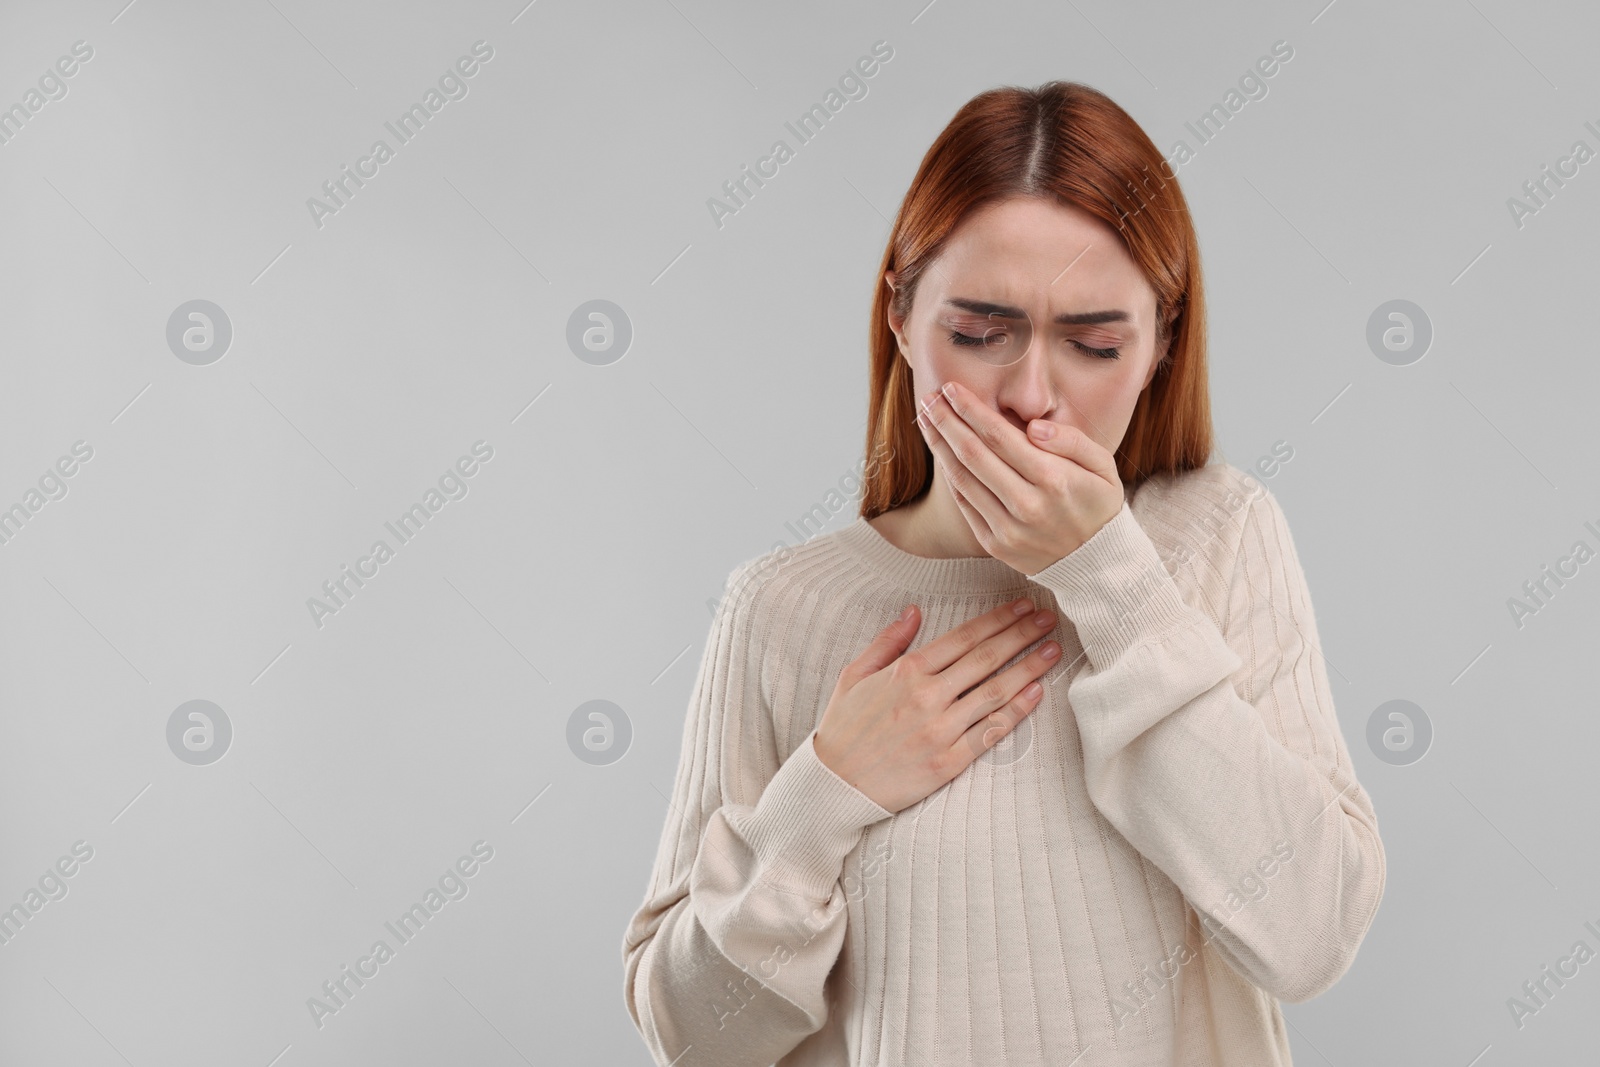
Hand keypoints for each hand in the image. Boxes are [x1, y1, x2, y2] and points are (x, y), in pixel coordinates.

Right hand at [812, 598, 1060, 814]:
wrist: (835, 785)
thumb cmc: (843, 728)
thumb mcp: (854, 674)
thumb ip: (888, 641)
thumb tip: (915, 611)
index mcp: (906, 672)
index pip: (963, 637)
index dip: (997, 619)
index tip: (1021, 606)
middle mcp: (927, 697)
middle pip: (985, 659)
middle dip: (1021, 635)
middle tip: (1048, 619)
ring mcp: (940, 731)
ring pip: (995, 692)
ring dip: (1029, 668)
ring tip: (1053, 650)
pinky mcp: (948, 762)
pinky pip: (990, 732)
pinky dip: (1017, 711)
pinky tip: (1036, 692)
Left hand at [915, 380, 1123, 574]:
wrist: (1097, 563)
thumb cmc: (1098, 504)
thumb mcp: (1103, 466)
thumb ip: (1071, 440)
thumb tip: (1034, 426)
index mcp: (1053, 478)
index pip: (999, 435)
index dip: (970, 409)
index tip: (951, 388)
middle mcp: (1027, 504)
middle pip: (972, 454)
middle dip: (946, 421)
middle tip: (928, 398)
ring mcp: (1008, 528)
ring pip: (962, 478)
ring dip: (939, 445)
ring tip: (926, 420)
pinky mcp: (995, 544)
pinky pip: (964, 504)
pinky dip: (950, 476)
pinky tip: (942, 453)